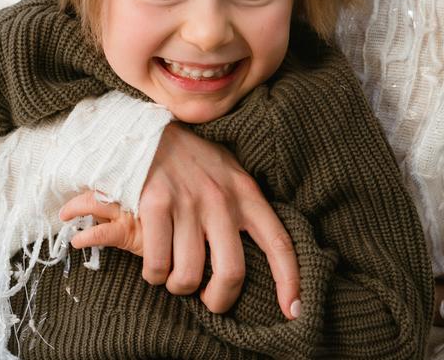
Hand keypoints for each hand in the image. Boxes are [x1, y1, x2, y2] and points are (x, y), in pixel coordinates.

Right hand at [63, 123, 300, 319]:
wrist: (149, 131)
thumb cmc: (194, 161)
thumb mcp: (229, 174)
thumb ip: (245, 206)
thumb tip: (266, 253)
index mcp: (245, 192)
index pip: (278, 241)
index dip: (290, 280)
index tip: (294, 311)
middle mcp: (221, 199)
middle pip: (232, 273)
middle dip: (220, 300)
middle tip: (210, 299)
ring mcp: (188, 202)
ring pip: (189, 277)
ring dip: (180, 286)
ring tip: (175, 273)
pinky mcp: (156, 205)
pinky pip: (158, 266)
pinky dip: (155, 275)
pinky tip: (155, 261)